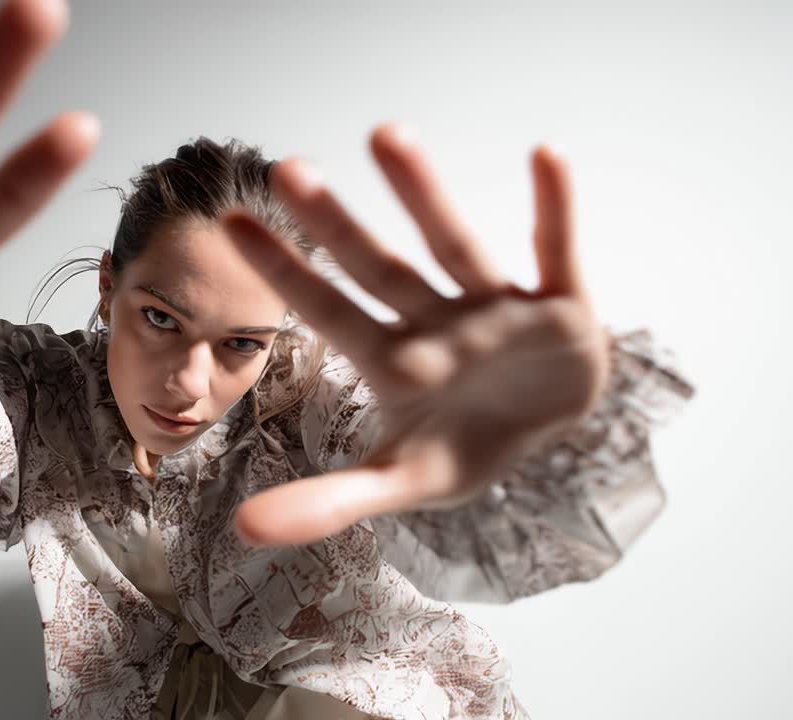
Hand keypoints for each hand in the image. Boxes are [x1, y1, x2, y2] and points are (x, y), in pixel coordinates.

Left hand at [223, 125, 610, 546]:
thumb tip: (242, 530)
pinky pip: (556, 251)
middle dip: (337, 226)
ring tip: (385, 136)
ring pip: (454, 247)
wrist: (548, 431)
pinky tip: (545, 155)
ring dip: (424, 196)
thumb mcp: (401, 480)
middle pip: (379, 269)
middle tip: (288, 170)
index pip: (328, 312)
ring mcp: (496, 309)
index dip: (284, 273)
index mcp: (394, 359)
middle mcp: (436, 322)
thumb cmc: (462, 444)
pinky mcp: (561, 306)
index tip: (230, 224)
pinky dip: (554, 208)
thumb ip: (327, 503)